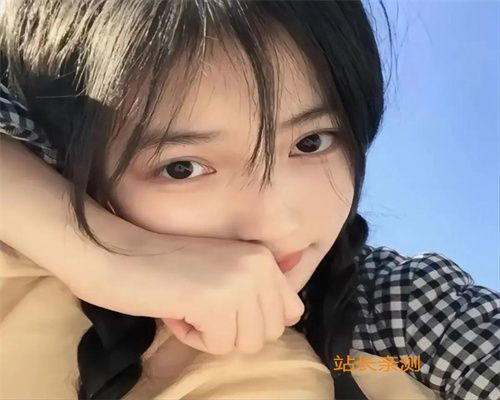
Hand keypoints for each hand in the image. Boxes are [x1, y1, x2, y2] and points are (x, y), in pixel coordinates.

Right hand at [74, 232, 304, 355]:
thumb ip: (258, 290)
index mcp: (263, 256)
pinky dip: (193, 337)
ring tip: (188, 305)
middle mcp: (259, 264)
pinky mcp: (218, 301)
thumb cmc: (167, 266)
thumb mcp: (223, 270)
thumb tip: (293, 318)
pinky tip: (175, 309)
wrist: (119, 253)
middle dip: (234, 331)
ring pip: (247, 344)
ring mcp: (241, 281)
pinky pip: (218, 346)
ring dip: (213, 335)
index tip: (225, 308)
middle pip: (270, 333)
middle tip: (201, 306)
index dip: (257, 321)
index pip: (293, 310)